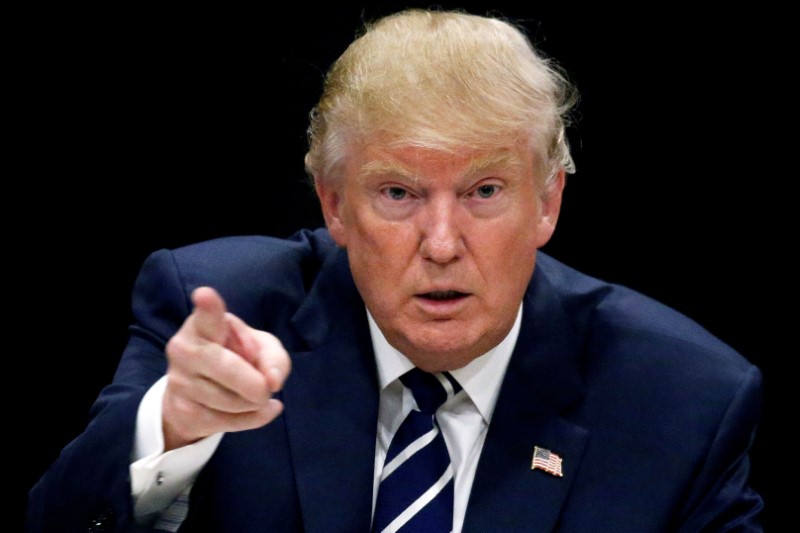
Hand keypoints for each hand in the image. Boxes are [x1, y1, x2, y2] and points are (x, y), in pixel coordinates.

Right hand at [161, 286, 290, 449]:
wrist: (197, 392)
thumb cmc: (234, 356)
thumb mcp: (260, 348)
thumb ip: (273, 357)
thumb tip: (272, 382)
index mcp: (203, 324)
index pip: (206, 316)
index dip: (208, 307)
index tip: (205, 295)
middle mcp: (184, 349)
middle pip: (228, 368)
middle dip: (255, 383)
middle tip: (266, 388)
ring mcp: (180, 382)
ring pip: (232, 401)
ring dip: (256, 402)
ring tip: (255, 393)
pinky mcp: (183, 412)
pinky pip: (230, 422)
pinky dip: (255, 418)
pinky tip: (260, 409)